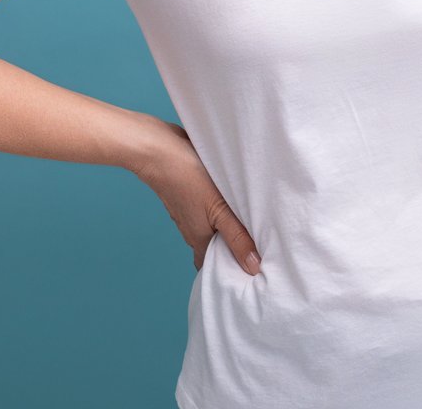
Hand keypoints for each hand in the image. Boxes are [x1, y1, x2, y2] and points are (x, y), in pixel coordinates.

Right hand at [127, 116, 261, 276]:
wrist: (160, 149)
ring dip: (230, 226)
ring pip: (212, 225)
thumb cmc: (188, 179)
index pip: (212, 266)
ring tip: (255, 222)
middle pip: (214, 246)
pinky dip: (222, 208)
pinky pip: (209, 208)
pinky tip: (236, 198)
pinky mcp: (191, 193)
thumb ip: (237, 237)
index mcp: (199, 239)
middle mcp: (192, 229)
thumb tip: (253, 267)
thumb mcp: (219, 210)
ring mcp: (189, 211)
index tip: (251, 271)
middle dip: (233, 248)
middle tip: (261, 246)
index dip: (228, 271)